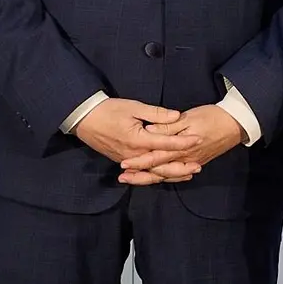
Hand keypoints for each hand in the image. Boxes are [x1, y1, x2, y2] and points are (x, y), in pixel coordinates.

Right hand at [72, 99, 198, 178]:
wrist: (84, 119)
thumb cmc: (109, 110)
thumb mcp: (134, 107)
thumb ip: (156, 114)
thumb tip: (177, 115)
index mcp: (138, 140)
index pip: (166, 143)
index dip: (183, 142)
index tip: (198, 139)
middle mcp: (134, 155)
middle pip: (161, 165)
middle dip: (181, 167)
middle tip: (198, 166)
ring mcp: (128, 160)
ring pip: (153, 173)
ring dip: (171, 174)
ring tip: (188, 174)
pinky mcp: (124, 161)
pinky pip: (143, 173)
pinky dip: (156, 176)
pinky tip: (166, 176)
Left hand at [117, 105, 244, 184]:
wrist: (236, 123)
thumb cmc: (212, 116)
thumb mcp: (188, 118)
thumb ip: (167, 126)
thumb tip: (148, 131)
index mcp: (180, 147)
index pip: (155, 157)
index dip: (139, 161)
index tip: (124, 165)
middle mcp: (184, 159)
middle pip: (158, 171)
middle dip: (140, 175)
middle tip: (123, 178)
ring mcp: (191, 162)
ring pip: (167, 174)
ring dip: (149, 178)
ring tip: (133, 180)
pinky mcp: (196, 161)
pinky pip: (177, 174)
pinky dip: (166, 177)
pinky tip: (158, 178)